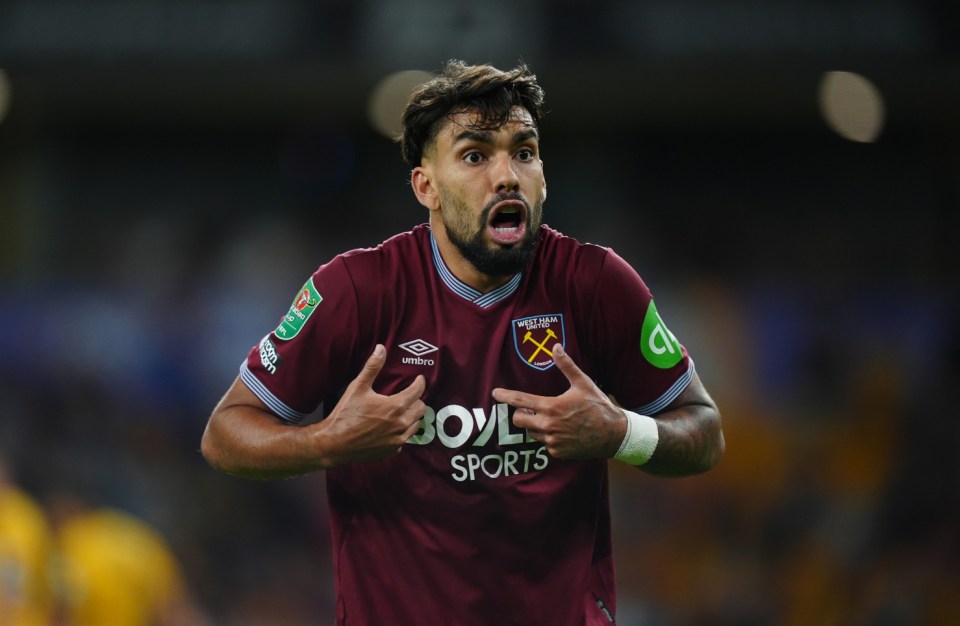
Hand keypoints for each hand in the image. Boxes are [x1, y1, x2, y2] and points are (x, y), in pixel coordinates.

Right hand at [318, 344, 425, 466]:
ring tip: (400, 411)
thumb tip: (381, 348)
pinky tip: (390, 427)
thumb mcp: (358, 387)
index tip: (418, 379)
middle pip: (421, 409)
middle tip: (407, 396)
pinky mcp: (392, 450)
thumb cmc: (345, 414)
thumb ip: (372, 367)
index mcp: (395, 407)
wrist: (334, 444)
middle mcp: (401, 424)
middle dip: (416, 400)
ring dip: (411, 416)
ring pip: (416, 425)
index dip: (419, 383)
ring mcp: (398, 440)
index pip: (418, 392)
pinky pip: (404, 439)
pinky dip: (401, 432)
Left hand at [492, 344, 626, 459]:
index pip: (520, 400)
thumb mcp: (583, 383)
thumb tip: (555, 346)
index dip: (505, 396)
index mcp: (552, 407)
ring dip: (536, 426)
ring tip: (554, 420)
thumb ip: (566, 365)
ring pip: (531, 433)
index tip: (495, 393)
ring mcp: (552, 441)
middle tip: (532, 409)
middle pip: (519, 420)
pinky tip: (563, 432)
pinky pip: (545, 444)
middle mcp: (548, 426)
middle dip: (521, 414)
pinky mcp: (558, 453)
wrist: (614, 434)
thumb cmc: (598, 406)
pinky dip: (549, 438)